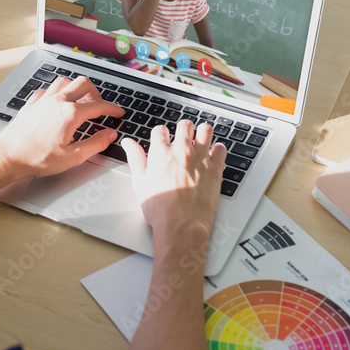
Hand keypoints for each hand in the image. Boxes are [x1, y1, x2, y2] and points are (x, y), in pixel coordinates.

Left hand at [0, 76, 123, 188]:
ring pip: (64, 81)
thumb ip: (96, 144)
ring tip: (80, 101)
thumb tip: (109, 135)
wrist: (9, 156)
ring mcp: (43, 100)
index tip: (118, 112)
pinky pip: (47, 89)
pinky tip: (56, 103)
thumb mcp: (73, 157)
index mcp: (71, 114)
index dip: (112, 108)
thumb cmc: (37, 159)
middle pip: (83, 83)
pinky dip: (56, 93)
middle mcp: (58, 101)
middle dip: (96, 92)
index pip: (99, 105)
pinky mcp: (31, 104)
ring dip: (75, 88)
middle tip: (99, 105)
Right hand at [122, 120, 225, 248]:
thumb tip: (128, 143)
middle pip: (184, 125)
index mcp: (161, 152)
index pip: (160, 130)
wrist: (181, 225)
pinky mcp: (215, 168)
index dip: (161, 134)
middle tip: (183, 138)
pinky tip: (213, 155)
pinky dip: (218, 149)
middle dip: (183, 129)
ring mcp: (200, 158)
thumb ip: (135, 159)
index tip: (163, 140)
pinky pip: (221, 149)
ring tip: (200, 140)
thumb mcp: (139, 183)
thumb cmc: (160, 209)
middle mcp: (181, 150)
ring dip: (202, 133)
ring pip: (205, 130)